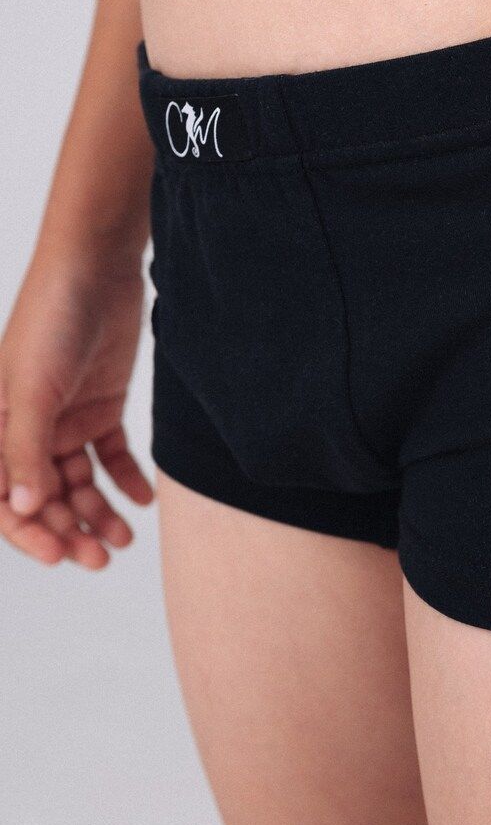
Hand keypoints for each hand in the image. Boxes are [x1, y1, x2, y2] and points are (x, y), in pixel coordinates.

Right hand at [0, 252, 152, 568]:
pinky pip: (111, 457)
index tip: (59, 554)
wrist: (97, 267)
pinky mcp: (102, 407)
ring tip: (124, 538)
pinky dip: (126, 481)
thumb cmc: (51, 318)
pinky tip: (144, 501)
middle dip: (69, 529)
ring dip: (98, 514)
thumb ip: (25, 449)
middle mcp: (27, 429)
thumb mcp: (33, 388)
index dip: (26, 531)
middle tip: (101, 557)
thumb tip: (21, 509)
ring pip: (79, 484)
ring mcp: (65, 420)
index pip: (3, 496)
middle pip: (44, 497)